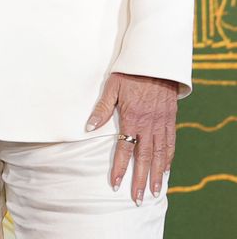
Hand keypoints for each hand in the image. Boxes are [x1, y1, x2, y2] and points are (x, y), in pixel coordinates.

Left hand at [87, 72, 178, 201]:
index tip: (117, 184)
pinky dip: (168, 158)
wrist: (155, 61)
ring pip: (160, 154)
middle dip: (139, 179)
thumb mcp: (112, 87)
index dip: (121, 168)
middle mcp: (148, 125)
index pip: (125, 149)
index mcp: (132, 118)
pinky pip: (170, 143)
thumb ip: (102, 108)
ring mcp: (161, 123)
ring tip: (153, 191)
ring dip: (156, 174)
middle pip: (144, 158)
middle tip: (136, 198)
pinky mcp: (169, 119)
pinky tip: (165, 169)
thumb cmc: (130, 72)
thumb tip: (88, 127)